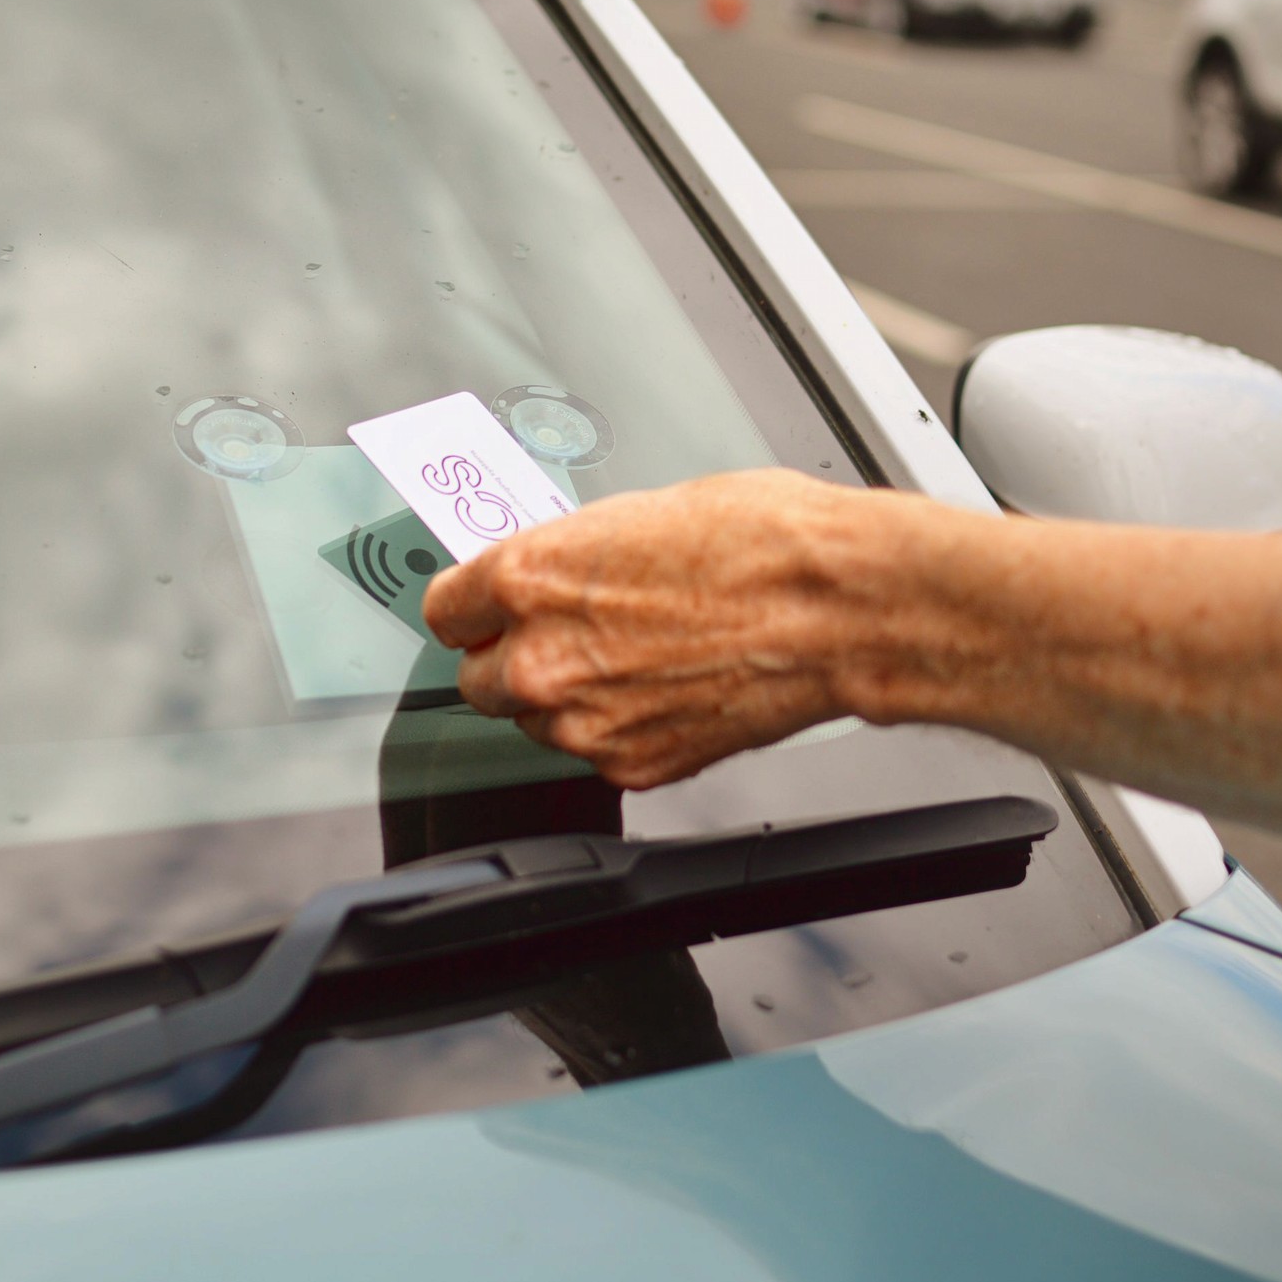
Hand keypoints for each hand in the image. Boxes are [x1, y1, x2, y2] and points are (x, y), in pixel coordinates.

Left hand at [421, 468, 891, 788]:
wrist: (836, 609)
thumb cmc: (762, 545)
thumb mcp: (636, 515)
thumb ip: (568, 559)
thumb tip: (551, 576)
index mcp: (529, 579)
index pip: (445, 611)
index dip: (472, 610)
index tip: (485, 612)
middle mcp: (541, 658)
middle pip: (477, 679)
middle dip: (512, 659)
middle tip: (567, 637)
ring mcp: (582, 722)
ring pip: (535, 723)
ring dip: (565, 700)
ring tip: (633, 660)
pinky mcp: (629, 766)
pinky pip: (595, 753)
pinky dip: (619, 731)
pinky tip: (666, 691)